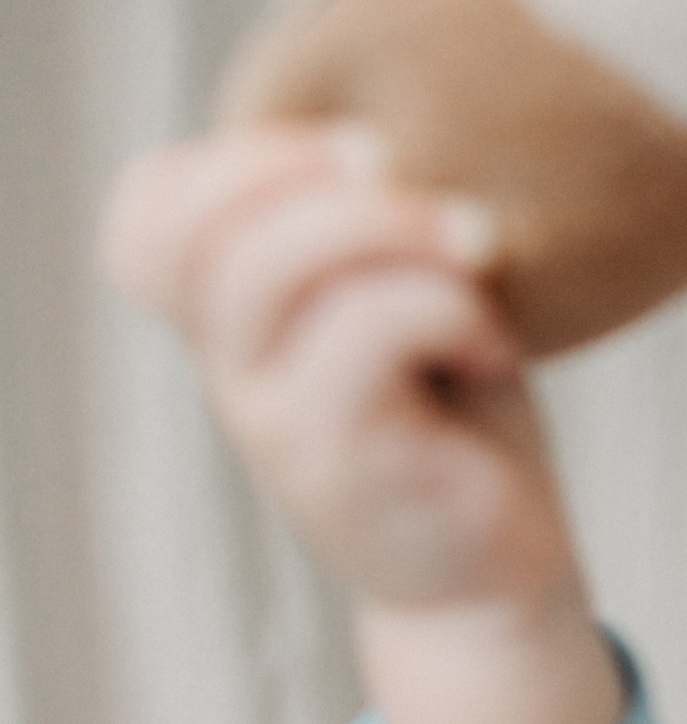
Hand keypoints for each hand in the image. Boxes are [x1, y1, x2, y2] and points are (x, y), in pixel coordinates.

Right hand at [102, 124, 621, 723]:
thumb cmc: (461, 433)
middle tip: (453, 202)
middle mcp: (234, 367)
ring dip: (394, 233)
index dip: (238, 156)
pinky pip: (363, 339)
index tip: (359, 152)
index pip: (152, 211)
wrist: (493, 582)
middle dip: (332, 177)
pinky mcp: (342, 464)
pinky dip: (444, 310)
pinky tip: (497, 346)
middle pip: (211, 226)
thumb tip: (394, 140)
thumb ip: (373, 243)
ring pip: (273, 272)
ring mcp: (274, 420)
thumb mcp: (408, 316)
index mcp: (239, 321)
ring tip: (485, 253)